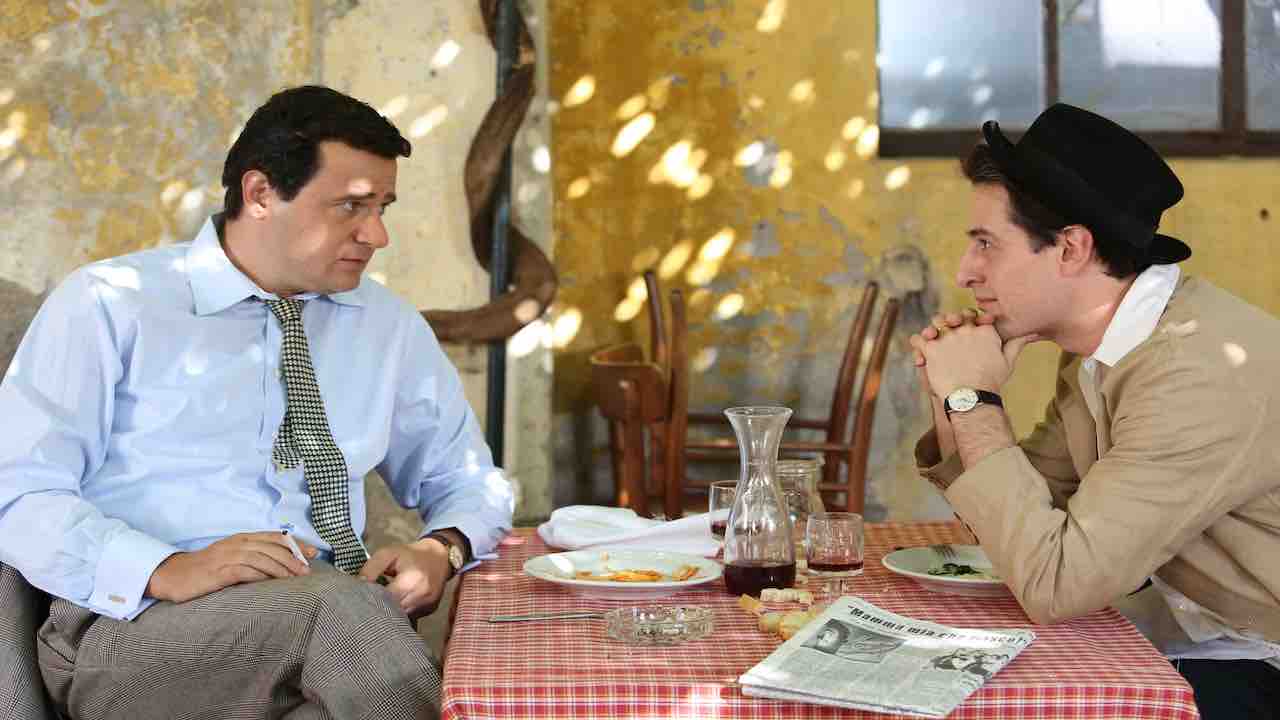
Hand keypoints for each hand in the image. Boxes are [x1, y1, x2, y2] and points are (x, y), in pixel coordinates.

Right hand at [146, 531, 317, 602]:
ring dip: (282, 568)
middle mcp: (237, 544)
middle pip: (273, 547)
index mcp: (242, 539)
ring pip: (262, 558)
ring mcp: (227, 556)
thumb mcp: (232, 558)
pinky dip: (261, 576)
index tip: (313, 553)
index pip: (275, 537)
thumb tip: (281, 566)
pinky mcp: (219, 572)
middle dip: (293, 558)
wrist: (174, 576)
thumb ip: (254, 558)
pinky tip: (272, 583)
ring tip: (296, 579)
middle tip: (307, 571)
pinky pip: (245, 571)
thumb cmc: (206, 570)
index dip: (296, 544)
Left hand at [359, 537, 453, 617]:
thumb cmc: (411, 554)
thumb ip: (371, 568)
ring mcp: (427, 606)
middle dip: (378, 610)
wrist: (440, 556)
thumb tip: (358, 585)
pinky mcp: (429, 612)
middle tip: (366, 606)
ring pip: (401, 618)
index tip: (359, 600)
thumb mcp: (388, 553)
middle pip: (393, 613)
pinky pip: (410, 617)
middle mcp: (421, 597)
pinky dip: (400, 613)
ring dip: (389, 613)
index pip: (385, 600)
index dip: (371, 601)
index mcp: (411, 581)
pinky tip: (394, 605)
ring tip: (380, 605)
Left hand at [910, 316, 1038, 399]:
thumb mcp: (1008, 360)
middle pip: (955, 316)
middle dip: (951, 320)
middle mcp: (965, 329)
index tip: (968, 326)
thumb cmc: (991, 381)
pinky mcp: (931, 349)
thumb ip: (1016, 343)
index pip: (974, 314)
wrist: (972, 396)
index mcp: (983, 330)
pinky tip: (921, 352)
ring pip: (935, 322)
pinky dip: (917, 343)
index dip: (970, 318)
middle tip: (950, 330)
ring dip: (933, 328)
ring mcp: (946, 338)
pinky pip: (918, 339)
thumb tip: (1032, 333)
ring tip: (933, 337)